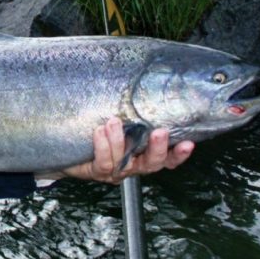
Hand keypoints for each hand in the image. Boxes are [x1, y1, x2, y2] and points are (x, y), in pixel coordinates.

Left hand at [60, 117, 194, 184]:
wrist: (70, 148)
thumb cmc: (98, 130)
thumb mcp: (121, 121)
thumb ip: (135, 113)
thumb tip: (147, 86)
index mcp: (143, 154)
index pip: (167, 158)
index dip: (179, 154)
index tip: (189, 143)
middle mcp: (133, 165)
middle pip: (152, 164)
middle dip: (157, 148)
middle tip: (159, 132)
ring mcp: (116, 171)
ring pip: (125, 161)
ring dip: (121, 141)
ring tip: (114, 122)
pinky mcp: (98, 172)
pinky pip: (104, 163)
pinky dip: (103, 147)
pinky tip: (99, 132)